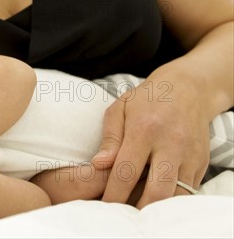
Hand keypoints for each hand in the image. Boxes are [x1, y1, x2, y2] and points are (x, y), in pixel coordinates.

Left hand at [92, 77, 209, 207]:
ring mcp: (190, 154)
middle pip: (156, 191)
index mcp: (144, 129)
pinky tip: (156, 198)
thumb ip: (109, 138)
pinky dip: (172, 200)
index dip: (114, 193)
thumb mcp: (120, 109)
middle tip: (122, 214)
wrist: (188, 88)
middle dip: (138, 209)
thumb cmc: (146, 99)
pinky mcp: (202, 162)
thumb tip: (99, 164)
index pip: (126, 171)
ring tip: (138, 209)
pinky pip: (188, 190)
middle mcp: (171, 144)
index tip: (104, 205)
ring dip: (157, 207)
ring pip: (176, 195)